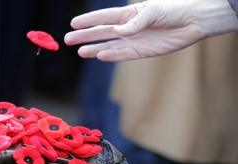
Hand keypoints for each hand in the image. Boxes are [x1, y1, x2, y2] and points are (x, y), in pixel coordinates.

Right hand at [65, 0, 237, 61]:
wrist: (193, 21)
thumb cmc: (173, 10)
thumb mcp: (153, 11)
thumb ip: (134, 22)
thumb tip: (118, 32)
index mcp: (129, 13)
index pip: (104, 17)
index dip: (88, 21)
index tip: (73, 24)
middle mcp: (128, 27)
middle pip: (101, 32)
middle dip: (85, 36)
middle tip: (67, 40)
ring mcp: (133, 40)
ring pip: (108, 45)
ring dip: (94, 48)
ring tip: (80, 51)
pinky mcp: (141, 52)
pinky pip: (122, 54)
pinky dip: (110, 56)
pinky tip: (99, 56)